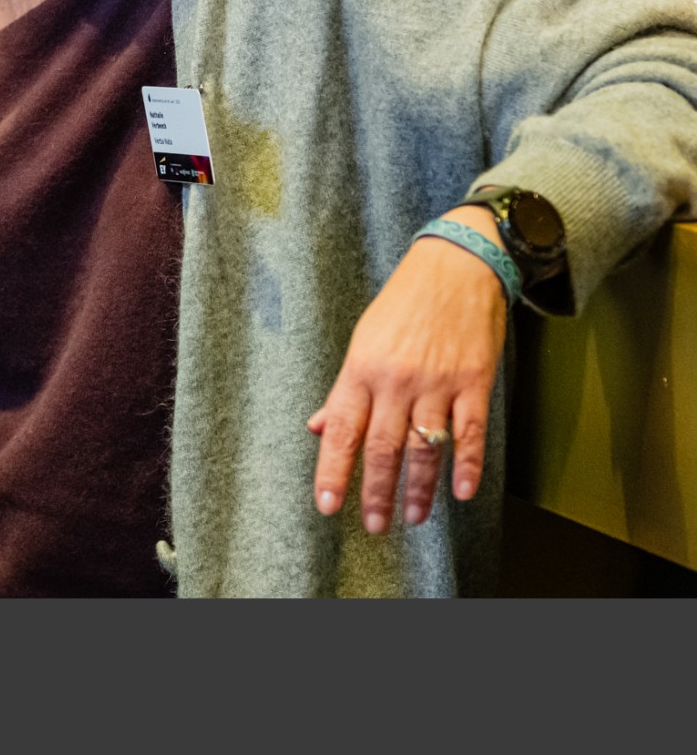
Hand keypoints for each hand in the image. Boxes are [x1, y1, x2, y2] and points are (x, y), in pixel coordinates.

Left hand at [307, 208, 508, 533]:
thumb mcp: (363, 340)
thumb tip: (319, 427)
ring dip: (419, 488)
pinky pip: (470, 432)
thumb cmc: (403, 304)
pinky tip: (461, 492)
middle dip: (375, 492)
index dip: (333, 471)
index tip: (327, 505)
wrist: (455, 266)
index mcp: (361, 369)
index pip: (341, 430)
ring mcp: (437, 382)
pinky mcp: (474, 381)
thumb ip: (344, 391)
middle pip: (382, 447)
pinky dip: (467, 465)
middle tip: (373, 525)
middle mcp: (396, 380)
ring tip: (413, 516)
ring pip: (424, 446)